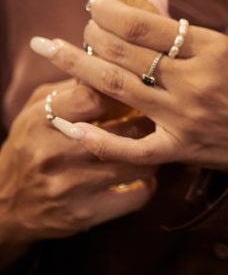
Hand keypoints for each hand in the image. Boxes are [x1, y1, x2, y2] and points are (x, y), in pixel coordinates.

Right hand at [0, 81, 155, 264]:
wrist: (4, 203)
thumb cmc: (32, 145)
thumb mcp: (39, 111)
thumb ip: (73, 89)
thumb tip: (112, 60)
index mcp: (42, 120)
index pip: (94, 94)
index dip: (127, 88)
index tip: (144, 86)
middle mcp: (53, 153)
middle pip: (127, 129)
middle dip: (151, 121)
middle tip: (165, 116)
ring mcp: (69, 186)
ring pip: (140, 163)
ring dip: (155, 153)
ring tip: (157, 144)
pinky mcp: (85, 214)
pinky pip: (139, 195)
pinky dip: (148, 184)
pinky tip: (144, 176)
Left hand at [30, 0, 227, 170]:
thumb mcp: (225, 47)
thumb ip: (182, 29)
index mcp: (211, 49)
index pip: (143, 24)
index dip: (109, 11)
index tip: (94, 5)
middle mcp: (195, 81)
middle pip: (123, 53)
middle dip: (90, 35)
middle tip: (77, 29)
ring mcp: (185, 116)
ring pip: (118, 88)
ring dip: (78, 66)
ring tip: (52, 49)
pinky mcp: (182, 149)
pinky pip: (133, 148)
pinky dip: (100, 139)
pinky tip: (71, 125)